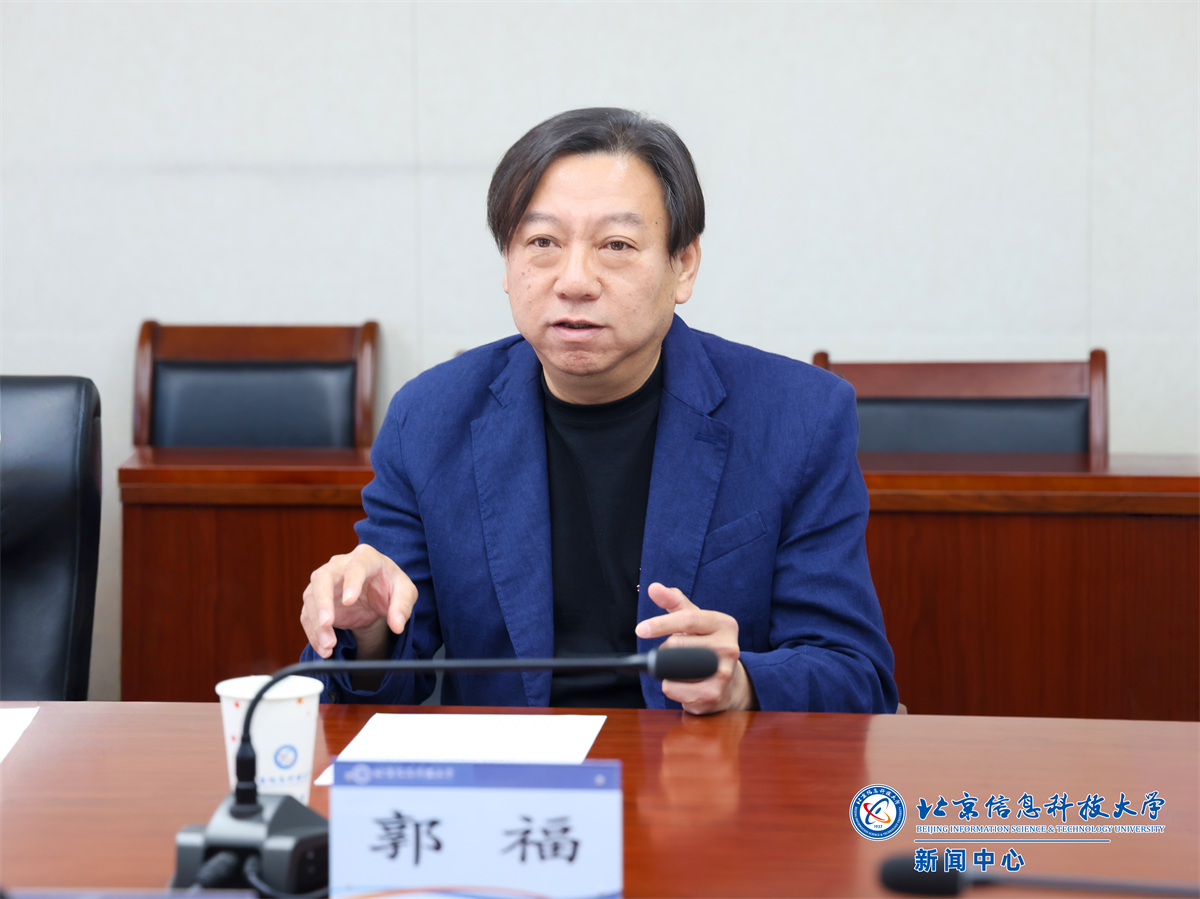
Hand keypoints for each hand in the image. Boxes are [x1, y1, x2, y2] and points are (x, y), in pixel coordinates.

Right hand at [300, 544, 417, 659]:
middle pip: (322, 578)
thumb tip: (397, 625)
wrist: (375, 595)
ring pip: (311, 598)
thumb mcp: (405, 593)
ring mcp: (324, 582)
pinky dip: (313, 633)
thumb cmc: (390, 587)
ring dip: (316, 624)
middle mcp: (339, 565)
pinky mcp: (316, 599)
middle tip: (328, 623)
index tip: (349, 601)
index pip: (355, 566)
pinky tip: (323, 649)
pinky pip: (308, 615)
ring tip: (328, 645)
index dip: (351, 582)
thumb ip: (402, 606)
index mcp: (365, 557)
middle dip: (323, 601)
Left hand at [634, 583, 757, 714]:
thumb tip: (653, 587)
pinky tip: (684, 684)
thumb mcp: (694, 619)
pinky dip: (670, 686)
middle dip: (665, 649)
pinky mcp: (713, 695)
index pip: (688, 619)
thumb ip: (673, 602)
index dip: (661, 624)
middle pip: (677, 645)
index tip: (641, 629)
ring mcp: (723, 673)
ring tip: (680, 669)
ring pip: (673, 669)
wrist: (729, 681)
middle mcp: (729, 647)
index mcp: (724, 624)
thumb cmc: (707, 644)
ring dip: (667, 669)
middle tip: (672, 652)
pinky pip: (673, 689)